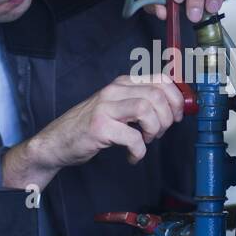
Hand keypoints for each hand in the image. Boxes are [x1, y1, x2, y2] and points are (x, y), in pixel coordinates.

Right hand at [3, 75, 184, 188]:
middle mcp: (114, 90)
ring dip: (154, 131)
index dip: (176, 98)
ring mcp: (105, 108)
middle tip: (159, 133)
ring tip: (145, 141)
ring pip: (146, 110)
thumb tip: (175, 109)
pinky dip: (138, 151)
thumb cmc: (92, 126)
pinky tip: (132, 156)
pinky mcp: (100, 127)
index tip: (177, 116)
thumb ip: (142, 103)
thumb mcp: (118, 107)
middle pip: (157, 96)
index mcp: (122, 83)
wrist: (58, 142)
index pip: (161, 79)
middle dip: (167, 119)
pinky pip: (133, 138)